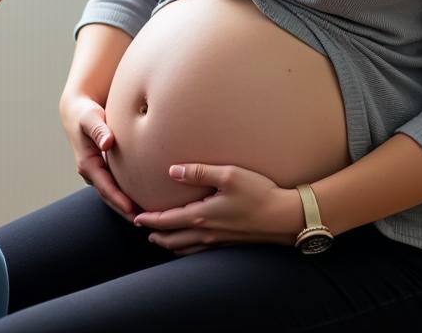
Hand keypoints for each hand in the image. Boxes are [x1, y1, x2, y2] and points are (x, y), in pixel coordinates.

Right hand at [60, 91, 136, 221]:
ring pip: (113, 195)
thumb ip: (98, 129)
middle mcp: (91, 172)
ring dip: (127, 206)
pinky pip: (116, 186)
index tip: (132, 210)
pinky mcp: (104, 169)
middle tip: (145, 222)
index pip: (104, 187)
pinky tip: (143, 200)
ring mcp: (98, 172)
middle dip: (125, 211)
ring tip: (148, 217)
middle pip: (109, 197)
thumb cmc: (85, 113)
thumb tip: (107, 142)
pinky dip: (127, 195)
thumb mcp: (90, 118)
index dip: (118, 200)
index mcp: (87, 164)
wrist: (77, 111)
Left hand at [132, 163, 302, 254]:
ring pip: (186, 248)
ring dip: (169, 243)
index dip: (149, 220)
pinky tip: (188, 243)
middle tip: (141, 228)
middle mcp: (207, 233)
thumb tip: (171, 171)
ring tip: (159, 239)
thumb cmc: (259, 192)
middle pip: (173, 239)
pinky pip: (200, 250)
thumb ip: (198, 172)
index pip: (168, 221)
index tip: (135, 217)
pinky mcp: (230, 243)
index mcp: (203, 216)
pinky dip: (186, 248)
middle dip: (155, 234)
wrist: (286, 217)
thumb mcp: (228, 175)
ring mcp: (219, 241)